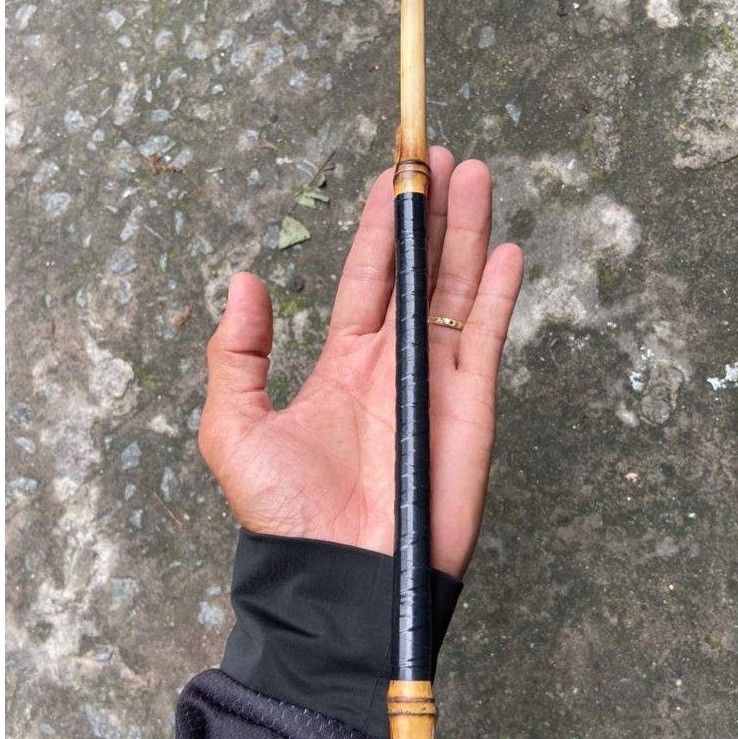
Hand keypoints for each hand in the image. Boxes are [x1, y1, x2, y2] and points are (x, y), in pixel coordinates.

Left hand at [198, 148, 522, 578]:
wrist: (339, 581)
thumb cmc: (285, 516)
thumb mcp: (234, 429)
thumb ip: (237, 355)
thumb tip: (245, 281)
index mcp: (344, 363)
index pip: (366, 277)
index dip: (377, 226)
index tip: (390, 175)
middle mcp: (394, 363)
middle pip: (417, 271)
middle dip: (428, 214)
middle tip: (437, 157)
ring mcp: (436, 382)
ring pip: (456, 291)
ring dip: (466, 234)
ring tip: (472, 176)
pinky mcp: (471, 407)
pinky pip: (486, 340)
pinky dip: (498, 295)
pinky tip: (503, 249)